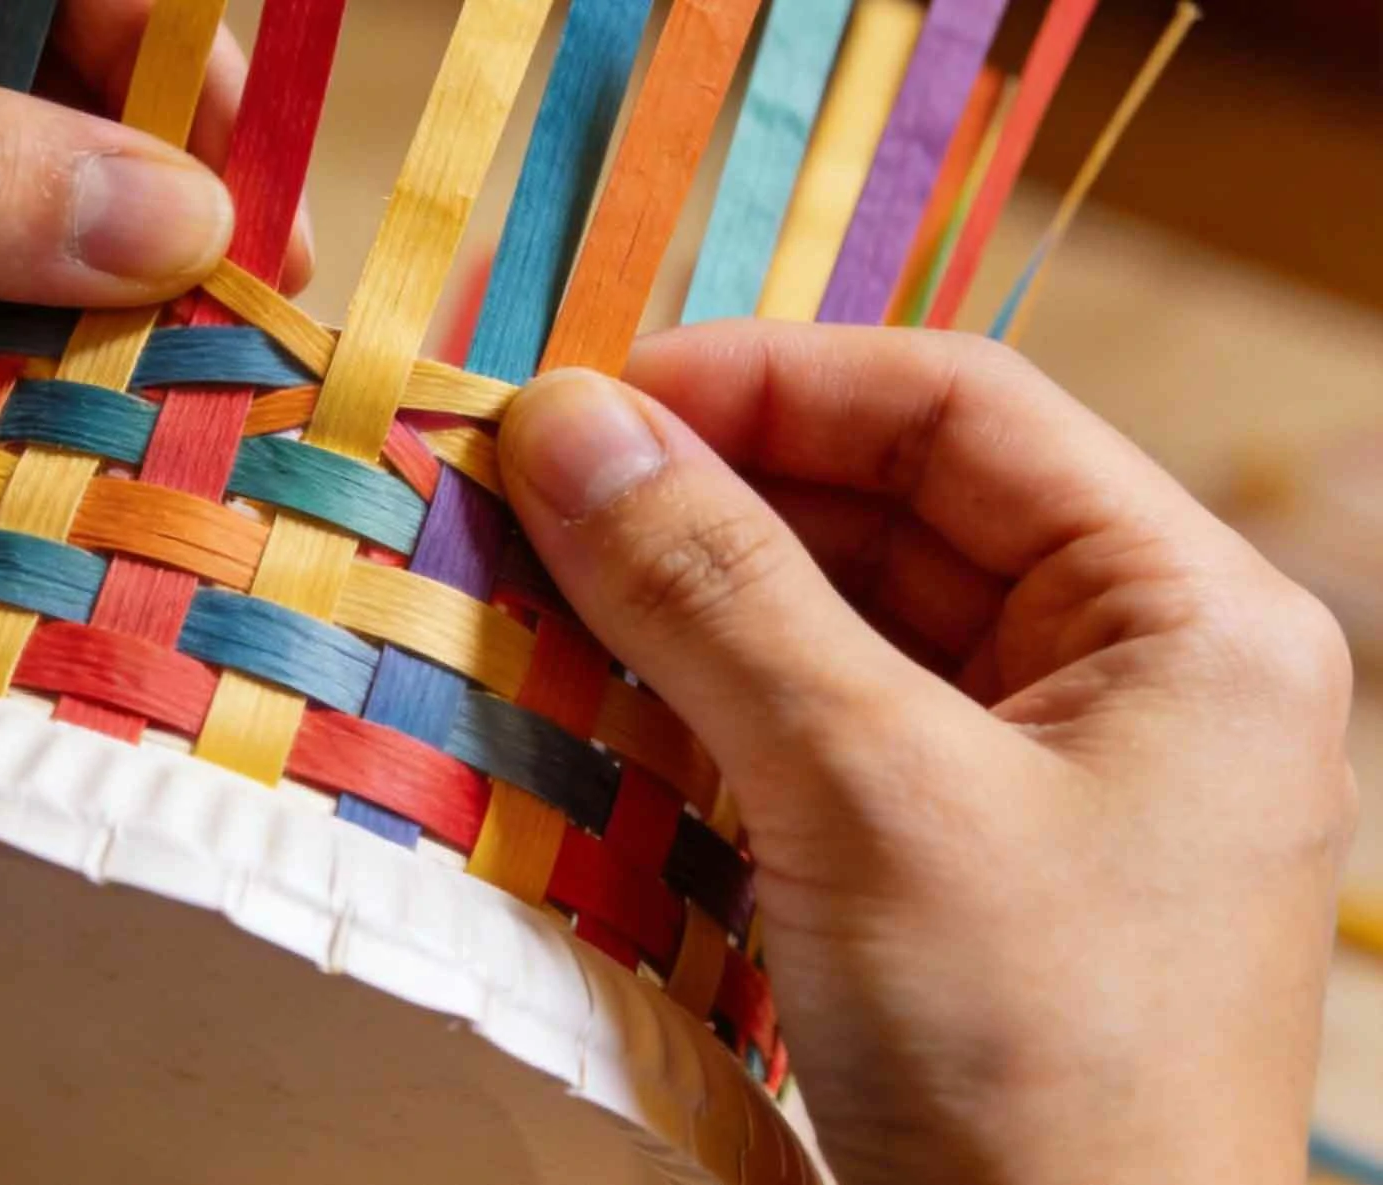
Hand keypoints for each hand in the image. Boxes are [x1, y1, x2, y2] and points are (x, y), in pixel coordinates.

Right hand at [500, 324, 1354, 1184]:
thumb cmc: (1030, 1057)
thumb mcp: (867, 793)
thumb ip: (714, 590)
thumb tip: (562, 419)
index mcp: (1190, 614)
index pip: (961, 410)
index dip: (769, 380)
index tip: (591, 404)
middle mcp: (1132, 676)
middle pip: (894, 510)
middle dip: (711, 496)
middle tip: (532, 496)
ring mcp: (1044, 779)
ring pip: (842, 624)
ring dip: (691, 602)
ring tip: (539, 585)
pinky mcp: (957, 870)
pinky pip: (821, 735)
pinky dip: (709, 708)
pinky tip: (600, 697)